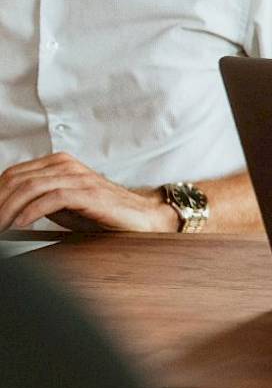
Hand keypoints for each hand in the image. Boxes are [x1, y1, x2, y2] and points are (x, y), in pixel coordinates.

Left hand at [0, 152, 175, 231]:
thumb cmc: (102, 213)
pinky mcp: (89, 192)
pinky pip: (52, 197)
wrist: (142, 217)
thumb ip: (38, 199)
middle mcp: (66, 165)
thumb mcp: (62, 204)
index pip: (13, 174)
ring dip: (7, 210)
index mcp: (57, 163)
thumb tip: (9, 209)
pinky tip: (20, 224)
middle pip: (16, 179)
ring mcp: (78, 177)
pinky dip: (30, 212)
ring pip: (29, 187)